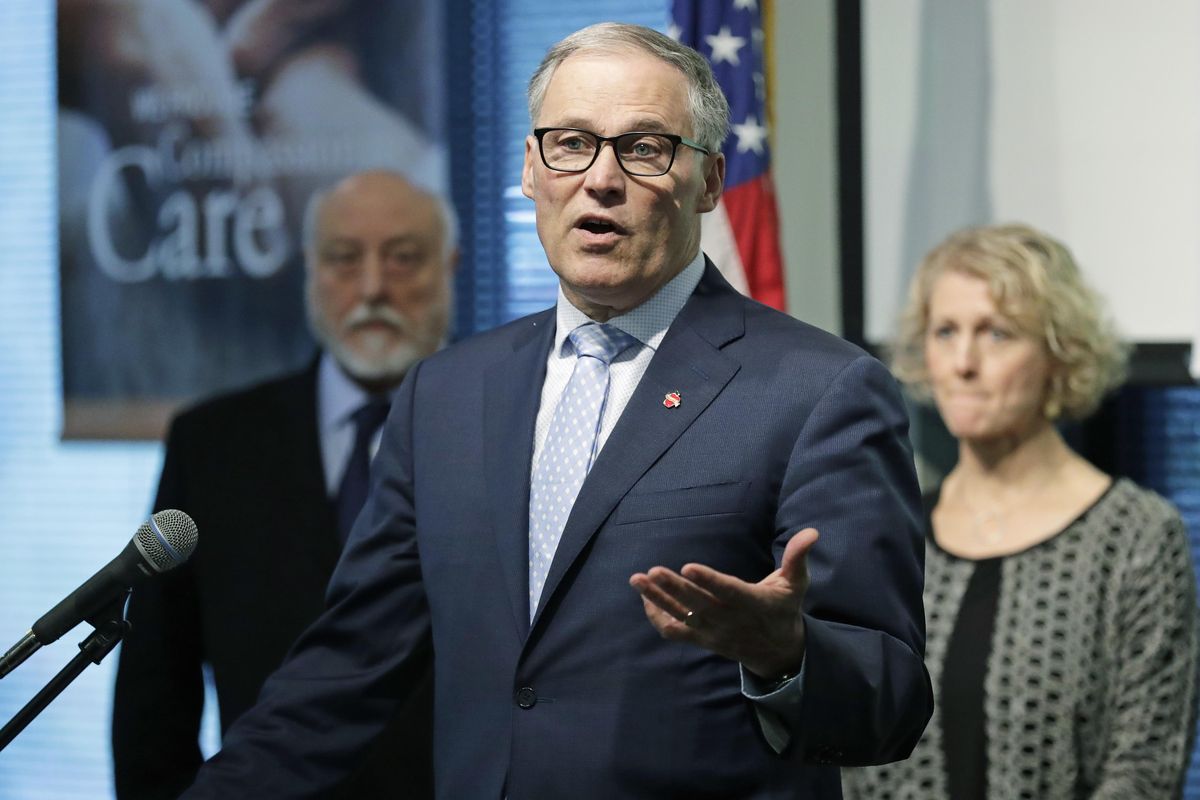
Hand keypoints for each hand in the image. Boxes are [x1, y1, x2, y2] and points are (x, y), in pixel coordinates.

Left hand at [629, 528, 818, 679]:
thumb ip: (798, 557)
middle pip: (697, 604)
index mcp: (752, 603)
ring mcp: (712, 632)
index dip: (709, 580)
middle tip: (652, 571)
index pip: (728, 591)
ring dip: (657, 599)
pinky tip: (645, 597)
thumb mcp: (796, 584)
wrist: (777, 653)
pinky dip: (656, 616)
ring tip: (637, 580)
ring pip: (680, 617)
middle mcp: (729, 619)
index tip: (688, 566)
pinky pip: (673, 632)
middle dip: (673, 588)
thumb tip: (812, 532)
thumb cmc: (783, 609)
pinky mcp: (701, 639)